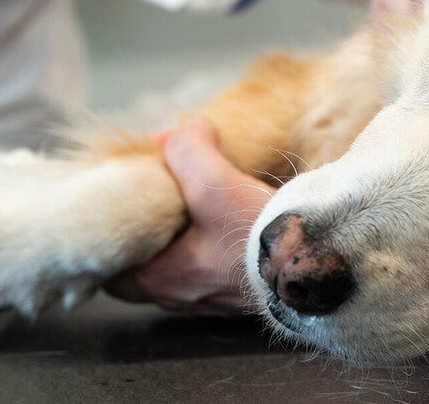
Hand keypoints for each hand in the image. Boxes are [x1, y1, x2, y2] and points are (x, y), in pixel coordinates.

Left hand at [116, 119, 272, 313]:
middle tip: (156, 198)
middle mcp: (181, 296)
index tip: (118, 206)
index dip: (111, 236)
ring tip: (192, 200)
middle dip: (148, 233)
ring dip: (181, 237)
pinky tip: (226, 216)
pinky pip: (212, 266)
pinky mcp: (242, 290)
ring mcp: (213, 297)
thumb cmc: (257, 236)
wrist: (319, 264)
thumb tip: (182, 131)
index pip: (110, 268)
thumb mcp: (214, 183)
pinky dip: (210, 243)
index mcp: (160, 279)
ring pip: (179, 264)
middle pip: (145, 264)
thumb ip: (187, 150)